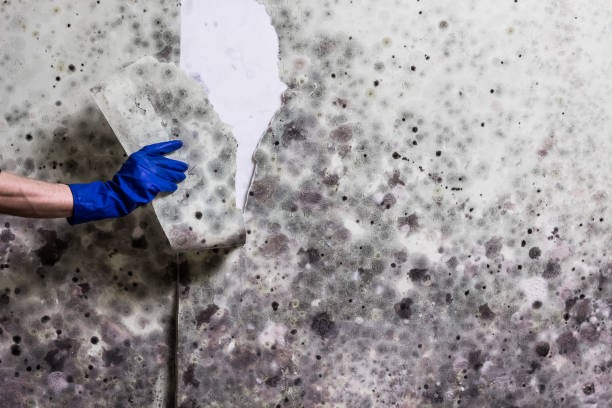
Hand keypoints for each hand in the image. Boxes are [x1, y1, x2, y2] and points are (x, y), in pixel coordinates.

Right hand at [68, 140, 187, 224]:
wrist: (118, 194)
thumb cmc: (125, 181)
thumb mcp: (133, 165)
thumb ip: (145, 163)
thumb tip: (162, 164)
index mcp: (140, 156)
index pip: (157, 148)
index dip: (169, 146)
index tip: (179, 143)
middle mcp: (145, 162)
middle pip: (166, 162)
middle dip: (177, 165)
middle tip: (184, 166)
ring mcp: (150, 173)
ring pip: (169, 174)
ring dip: (177, 176)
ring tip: (182, 176)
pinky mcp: (153, 184)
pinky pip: (167, 184)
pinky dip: (171, 186)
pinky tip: (174, 186)